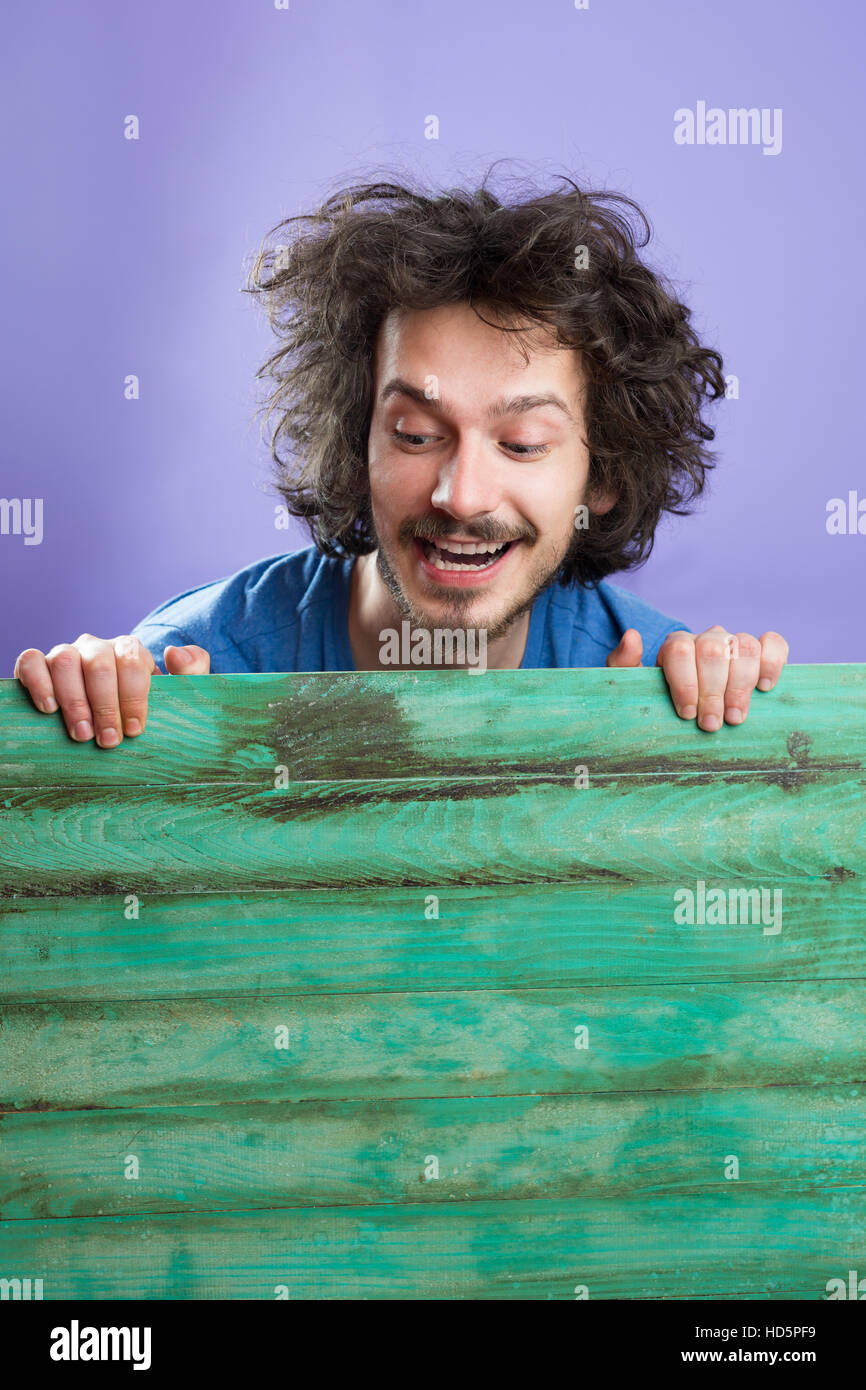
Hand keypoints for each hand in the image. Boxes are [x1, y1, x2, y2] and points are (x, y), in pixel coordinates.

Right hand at [14, 636, 210, 747]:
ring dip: (74, 701)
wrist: (110, 722)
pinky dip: (38, 682)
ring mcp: (66, 654)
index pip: (132, 660)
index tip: (135, 729)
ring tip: (82, 735)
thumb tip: (175, 653)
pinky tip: (48, 709)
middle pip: (99, 664)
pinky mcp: (38, 666)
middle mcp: (97, 648)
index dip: (134, 695)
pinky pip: (31, 661)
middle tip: (109, 741)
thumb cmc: (141, 712)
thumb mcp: (174, 696)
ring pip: (65, 661)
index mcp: (129, 651)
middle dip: (106, 705)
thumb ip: (191, 673)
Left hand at [606, 625, 788, 730]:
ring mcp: (734, 644)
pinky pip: (773, 643)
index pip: (679, 648)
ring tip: (735, 718)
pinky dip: (772, 662)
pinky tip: (765, 687)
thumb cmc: (661, 703)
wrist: (689, 714)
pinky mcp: (761, 652)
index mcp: (676, 645)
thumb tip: (632, 638)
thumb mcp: (633, 688)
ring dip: (740, 685)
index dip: (685, 682)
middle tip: (711, 725)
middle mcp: (706, 639)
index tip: (687, 714)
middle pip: (712, 650)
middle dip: (712, 691)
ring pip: (744, 646)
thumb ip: (624, 664)